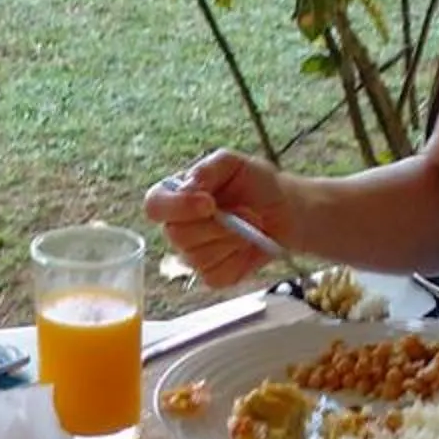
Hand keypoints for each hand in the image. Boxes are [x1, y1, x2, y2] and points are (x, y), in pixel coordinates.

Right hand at [145, 150, 294, 288]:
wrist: (284, 210)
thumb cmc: (255, 183)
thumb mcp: (234, 164)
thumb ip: (209, 168)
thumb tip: (189, 184)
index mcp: (174, 197)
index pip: (154, 206)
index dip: (177, 207)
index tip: (209, 203)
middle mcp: (177, 228)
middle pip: (178, 236)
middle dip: (218, 226)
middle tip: (248, 213)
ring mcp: (193, 255)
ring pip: (200, 257)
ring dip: (233, 240)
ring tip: (252, 224)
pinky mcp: (212, 275)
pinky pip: (217, 274)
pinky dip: (240, 259)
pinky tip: (249, 244)